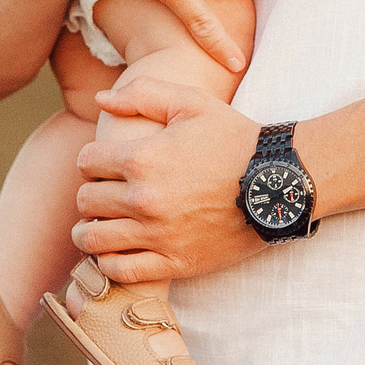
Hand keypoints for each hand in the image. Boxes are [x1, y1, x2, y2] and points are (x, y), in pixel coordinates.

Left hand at [71, 81, 270, 282]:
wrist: (278, 183)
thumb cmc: (234, 138)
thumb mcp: (191, 103)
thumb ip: (142, 94)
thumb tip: (101, 100)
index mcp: (143, 158)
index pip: (86, 163)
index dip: (92, 160)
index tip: (104, 164)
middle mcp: (145, 199)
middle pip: (86, 201)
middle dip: (91, 194)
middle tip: (105, 193)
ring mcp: (158, 234)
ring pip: (94, 240)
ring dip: (90, 231)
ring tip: (101, 225)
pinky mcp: (174, 262)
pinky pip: (121, 271)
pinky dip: (110, 262)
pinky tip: (118, 250)